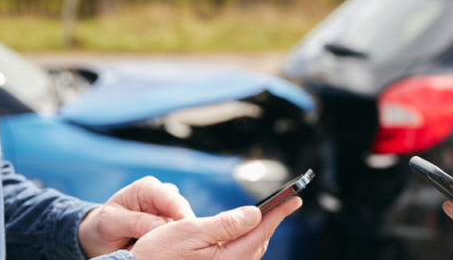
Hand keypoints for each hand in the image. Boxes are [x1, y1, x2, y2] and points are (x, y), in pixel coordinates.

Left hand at [79, 176, 196, 256]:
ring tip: (168, 248)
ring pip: (183, 221)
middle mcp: (161, 194)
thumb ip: (136, 222)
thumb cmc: (103, 226)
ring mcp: (166, 208)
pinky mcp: (169, 221)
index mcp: (147, 188)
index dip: (183, 215)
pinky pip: (179, 230)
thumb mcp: (111, 224)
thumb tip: (161, 225)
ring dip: (177, 235)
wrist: (99, 235)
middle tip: (178, 245)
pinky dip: (175, 239)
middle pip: (182, 210)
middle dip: (181, 227)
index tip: (189, 232)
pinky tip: (168, 248)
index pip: (172, 199)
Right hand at [129, 196, 301, 259]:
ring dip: (259, 231)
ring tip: (266, 214)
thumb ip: (224, 223)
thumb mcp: (188, 231)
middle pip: (260, 241)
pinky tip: (242, 232)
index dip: (279, 212)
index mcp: (227, 259)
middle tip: (283, 203)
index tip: (295, 198)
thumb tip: (254, 214)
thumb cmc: (157, 254)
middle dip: (271, 221)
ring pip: (251, 250)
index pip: (261, 230)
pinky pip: (240, 256)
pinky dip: (246, 241)